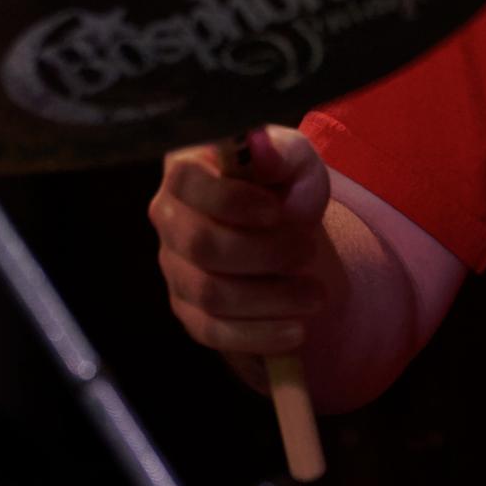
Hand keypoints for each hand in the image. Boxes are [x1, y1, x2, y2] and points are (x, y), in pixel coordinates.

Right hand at [149, 125, 334, 387]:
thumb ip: (283, 153)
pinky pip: (212, 332)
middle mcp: (169, 218)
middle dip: (264, 254)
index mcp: (186, 170)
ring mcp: (175, 268)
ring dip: (270, 299)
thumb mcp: (294, 161)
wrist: (283, 229)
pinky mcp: (188, 309)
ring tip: (316, 295)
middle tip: (310, 251)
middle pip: (201, 245)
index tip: (279, 211)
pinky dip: (257, 336)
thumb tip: (261, 149)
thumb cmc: (282, 185)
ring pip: (210, 294)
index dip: (232, 200)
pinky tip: (295, 331)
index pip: (186, 181)